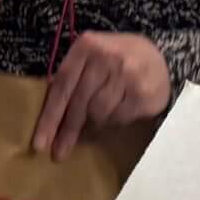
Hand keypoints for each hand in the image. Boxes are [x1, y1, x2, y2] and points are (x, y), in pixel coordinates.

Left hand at [33, 31, 170, 158]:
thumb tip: (48, 115)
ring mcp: (126, 74)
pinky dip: (112, 122)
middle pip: (78, 103)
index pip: (62, 85)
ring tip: (93, 125)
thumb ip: (72, 77)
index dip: (50, 116)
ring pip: (97, 114)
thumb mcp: (92, 57)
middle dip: (66, 131)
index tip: (40, 142)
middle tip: (57, 153)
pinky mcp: (142, 92)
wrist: (160, 57)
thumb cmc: (117, 59)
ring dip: (92, 124)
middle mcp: (106, 56)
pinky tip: (114, 116)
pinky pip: (117, 119)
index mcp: (87, 45)